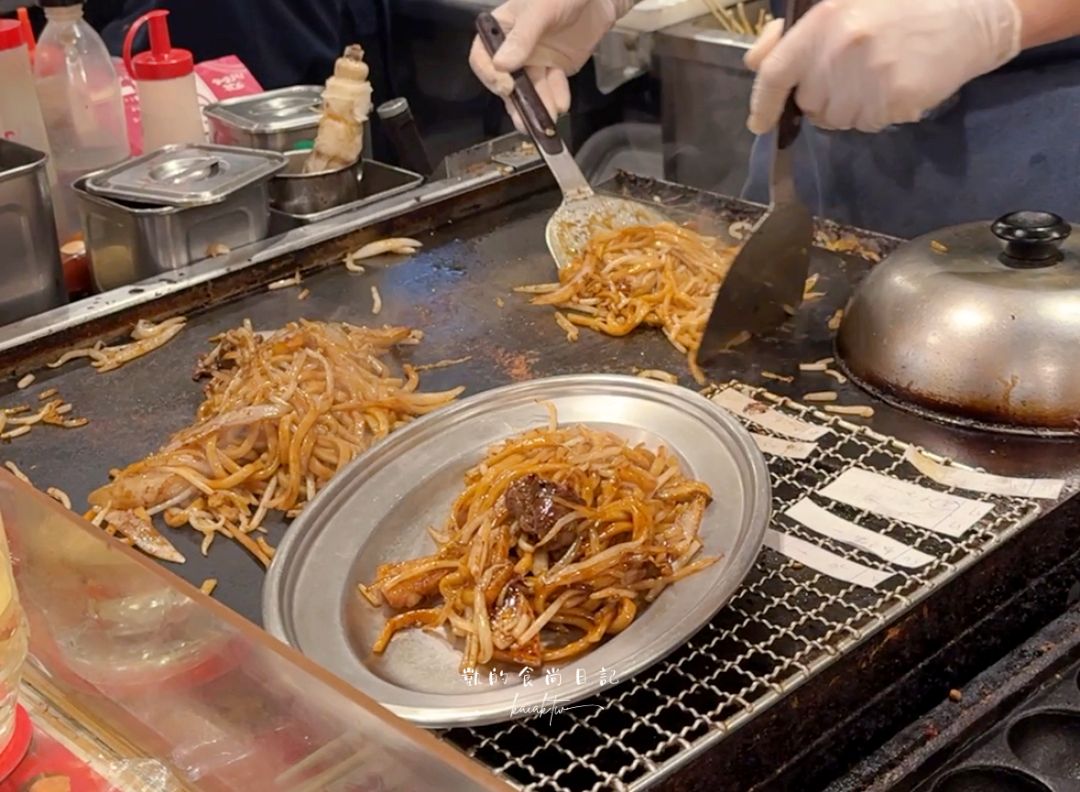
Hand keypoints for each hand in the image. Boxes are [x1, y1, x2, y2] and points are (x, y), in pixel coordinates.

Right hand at [469, 0, 634, 129]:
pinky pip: (551, 88)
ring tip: (547, 117)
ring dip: (537, 106)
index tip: (506, 86)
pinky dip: (555, 98)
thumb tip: (502, 64)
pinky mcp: (554, 69)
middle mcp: (514, 47)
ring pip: (529, 89)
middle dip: (515, 101)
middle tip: (524, 118)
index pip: (482, 56)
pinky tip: (561, 103)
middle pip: (506, 80)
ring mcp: (535, 60)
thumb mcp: (542, 9)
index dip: (490, 74)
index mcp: (502, 28)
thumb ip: (522, 36)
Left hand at [745, 0, 1021, 133]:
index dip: (762, 104)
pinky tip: (897, 83)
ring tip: (878, 75)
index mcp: (825, 18)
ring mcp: (870, 76)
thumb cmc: (904, 4)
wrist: (973, 10)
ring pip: (837, 119)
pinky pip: (868, 124)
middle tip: (852, 72)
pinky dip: (878, 112)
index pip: (775, 73)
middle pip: (809, 103)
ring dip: (850, 108)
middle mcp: (842, 49)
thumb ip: (795, 32)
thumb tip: (757, 61)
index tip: (759, 123)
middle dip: (822, 97)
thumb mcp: (844, 2)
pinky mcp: (897, 99)